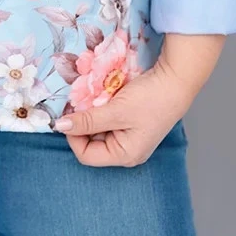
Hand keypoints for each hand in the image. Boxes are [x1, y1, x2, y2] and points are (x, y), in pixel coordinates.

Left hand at [54, 32, 225, 166]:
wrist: (176, 80)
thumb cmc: (150, 99)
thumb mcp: (115, 110)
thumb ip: (87, 120)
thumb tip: (59, 126)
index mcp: (124, 155)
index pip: (86, 155)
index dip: (73, 135)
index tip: (69, 113)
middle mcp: (126, 150)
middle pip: (91, 142)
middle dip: (83, 122)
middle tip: (81, 101)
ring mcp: (129, 136)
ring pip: (98, 129)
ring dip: (92, 113)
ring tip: (94, 97)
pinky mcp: (131, 122)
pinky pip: (108, 119)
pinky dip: (101, 108)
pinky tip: (104, 95)